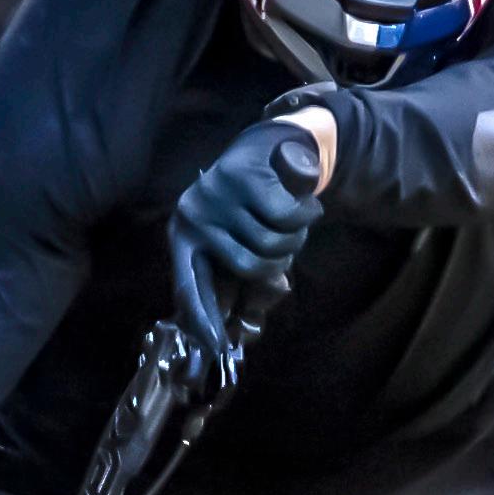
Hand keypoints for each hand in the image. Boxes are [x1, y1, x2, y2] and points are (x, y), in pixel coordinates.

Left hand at [168, 116, 327, 361]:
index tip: (215, 345)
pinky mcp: (243, 177)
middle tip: (288, 248)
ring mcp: (217, 195)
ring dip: (296, 238)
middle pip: (247, 266)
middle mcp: (194, 215)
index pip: (188, 284)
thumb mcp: (245, 243)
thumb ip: (248, 280)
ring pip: (270, 242)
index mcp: (185, 237)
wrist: (271, 149)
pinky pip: (286, 217)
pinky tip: (307, 205)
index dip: (203, 316)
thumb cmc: (255, 206)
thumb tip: (248, 328)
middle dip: (278, 263)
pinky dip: (305, 215)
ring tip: (296, 221)